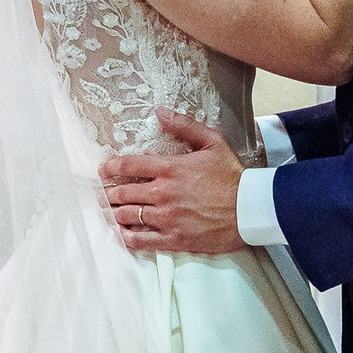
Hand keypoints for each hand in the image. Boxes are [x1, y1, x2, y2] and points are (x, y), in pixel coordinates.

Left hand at [98, 109, 246, 255]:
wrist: (251, 209)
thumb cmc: (232, 176)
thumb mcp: (212, 142)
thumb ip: (185, 126)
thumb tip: (161, 112)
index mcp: (170, 169)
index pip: (129, 166)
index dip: (111, 167)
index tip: (103, 170)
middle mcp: (163, 193)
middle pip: (123, 193)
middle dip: (108, 193)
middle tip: (101, 194)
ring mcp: (167, 218)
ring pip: (127, 217)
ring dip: (113, 214)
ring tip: (107, 212)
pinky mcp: (174, 239)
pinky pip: (141, 240)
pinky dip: (127, 238)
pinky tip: (121, 234)